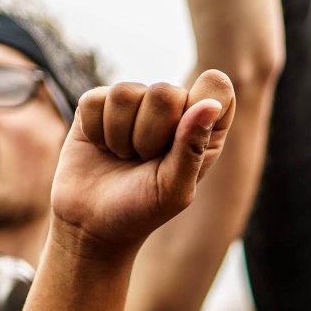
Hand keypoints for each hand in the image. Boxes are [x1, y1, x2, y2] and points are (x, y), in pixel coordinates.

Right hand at [50, 71, 235, 254]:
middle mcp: (173, 108)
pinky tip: (102, 148)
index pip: (217, 87)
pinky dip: (95, 131)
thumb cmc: (142, 210)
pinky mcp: (99, 103)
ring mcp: (136, 102)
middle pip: (165, 92)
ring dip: (119, 136)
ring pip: (124, 93)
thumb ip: (192, 148)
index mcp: (205, 128)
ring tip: (124, 156)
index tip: (179, 141)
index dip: (199, 106)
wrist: (92, 223)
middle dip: (149, 135)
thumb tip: (210, 105)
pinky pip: (95, 100)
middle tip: (145, 160)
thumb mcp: (173, 190)